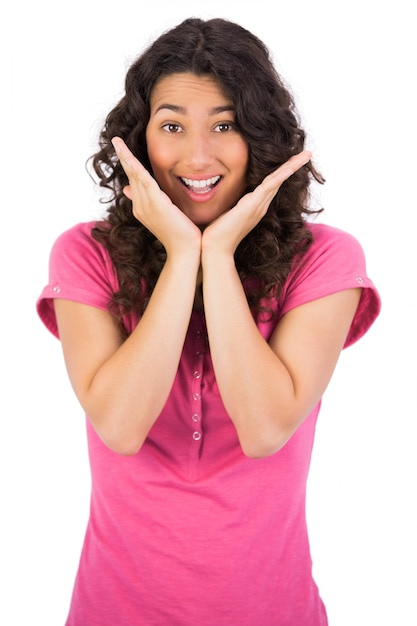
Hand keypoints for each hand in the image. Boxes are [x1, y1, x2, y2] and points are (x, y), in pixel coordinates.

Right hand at [111, 137, 200, 256]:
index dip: (129, 166)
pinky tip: (131, 157)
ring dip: (126, 158)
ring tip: (118, 143)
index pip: (134, 182)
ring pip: (134, 176)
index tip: (123, 151)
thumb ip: (157, 204)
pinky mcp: (156, 204)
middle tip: (116, 141)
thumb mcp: (167, 217)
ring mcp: (146, 206)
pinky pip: (144, 181)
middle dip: (124, 157)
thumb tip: (146, 196)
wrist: (186, 251)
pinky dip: (137, 168)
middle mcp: (140, 207)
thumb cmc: (181, 235)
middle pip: (131, 176)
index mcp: (143, 208)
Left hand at [202, 150, 311, 253]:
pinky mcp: (252, 206)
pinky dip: (280, 175)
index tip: (291, 160)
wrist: (215, 249)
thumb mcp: (224, 213)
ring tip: (306, 155)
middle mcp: (260, 206)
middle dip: (293, 165)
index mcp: (255, 206)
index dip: (282, 171)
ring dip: (292, 166)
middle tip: (307, 153)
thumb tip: (220, 195)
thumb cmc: (215, 234)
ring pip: (278, 181)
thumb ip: (228, 204)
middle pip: (279, 180)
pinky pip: (269, 187)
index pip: (271, 184)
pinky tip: (289, 166)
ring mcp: (258, 207)